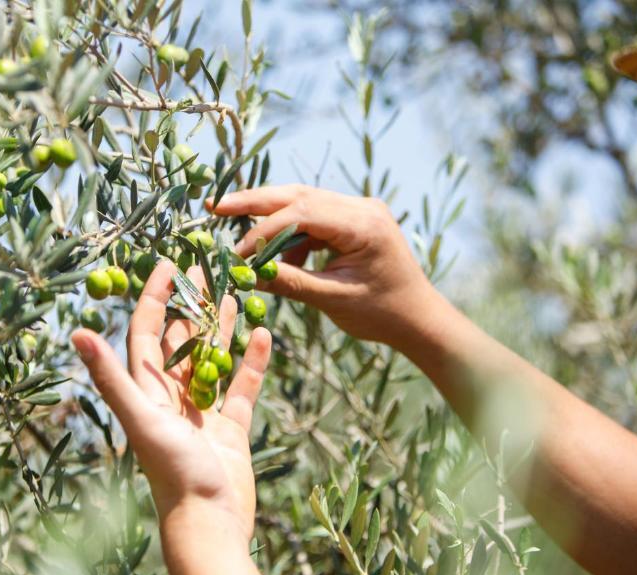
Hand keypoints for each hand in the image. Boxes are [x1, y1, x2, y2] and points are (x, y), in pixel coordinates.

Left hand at [71, 260, 271, 543]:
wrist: (209, 524)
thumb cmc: (173, 473)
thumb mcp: (141, 418)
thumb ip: (111, 377)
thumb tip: (75, 331)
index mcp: (146, 392)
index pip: (146, 333)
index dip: (155, 297)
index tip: (168, 263)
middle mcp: (170, 399)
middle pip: (180, 341)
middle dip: (191, 305)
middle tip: (207, 269)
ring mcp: (201, 415)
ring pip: (211, 360)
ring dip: (221, 329)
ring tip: (234, 293)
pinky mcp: (230, 431)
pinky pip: (241, 389)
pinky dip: (252, 364)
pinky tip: (264, 336)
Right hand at [209, 184, 432, 344]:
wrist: (419, 318)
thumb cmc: (382, 314)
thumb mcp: (333, 300)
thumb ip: (290, 282)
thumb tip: (246, 274)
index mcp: (363, 224)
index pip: (303, 211)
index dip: (264, 228)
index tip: (238, 251)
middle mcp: (362, 207)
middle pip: (299, 194)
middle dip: (256, 202)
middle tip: (217, 207)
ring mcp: (359, 210)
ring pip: (304, 202)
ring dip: (272, 220)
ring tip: (245, 243)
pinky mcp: (355, 220)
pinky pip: (315, 217)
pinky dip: (292, 234)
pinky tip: (281, 259)